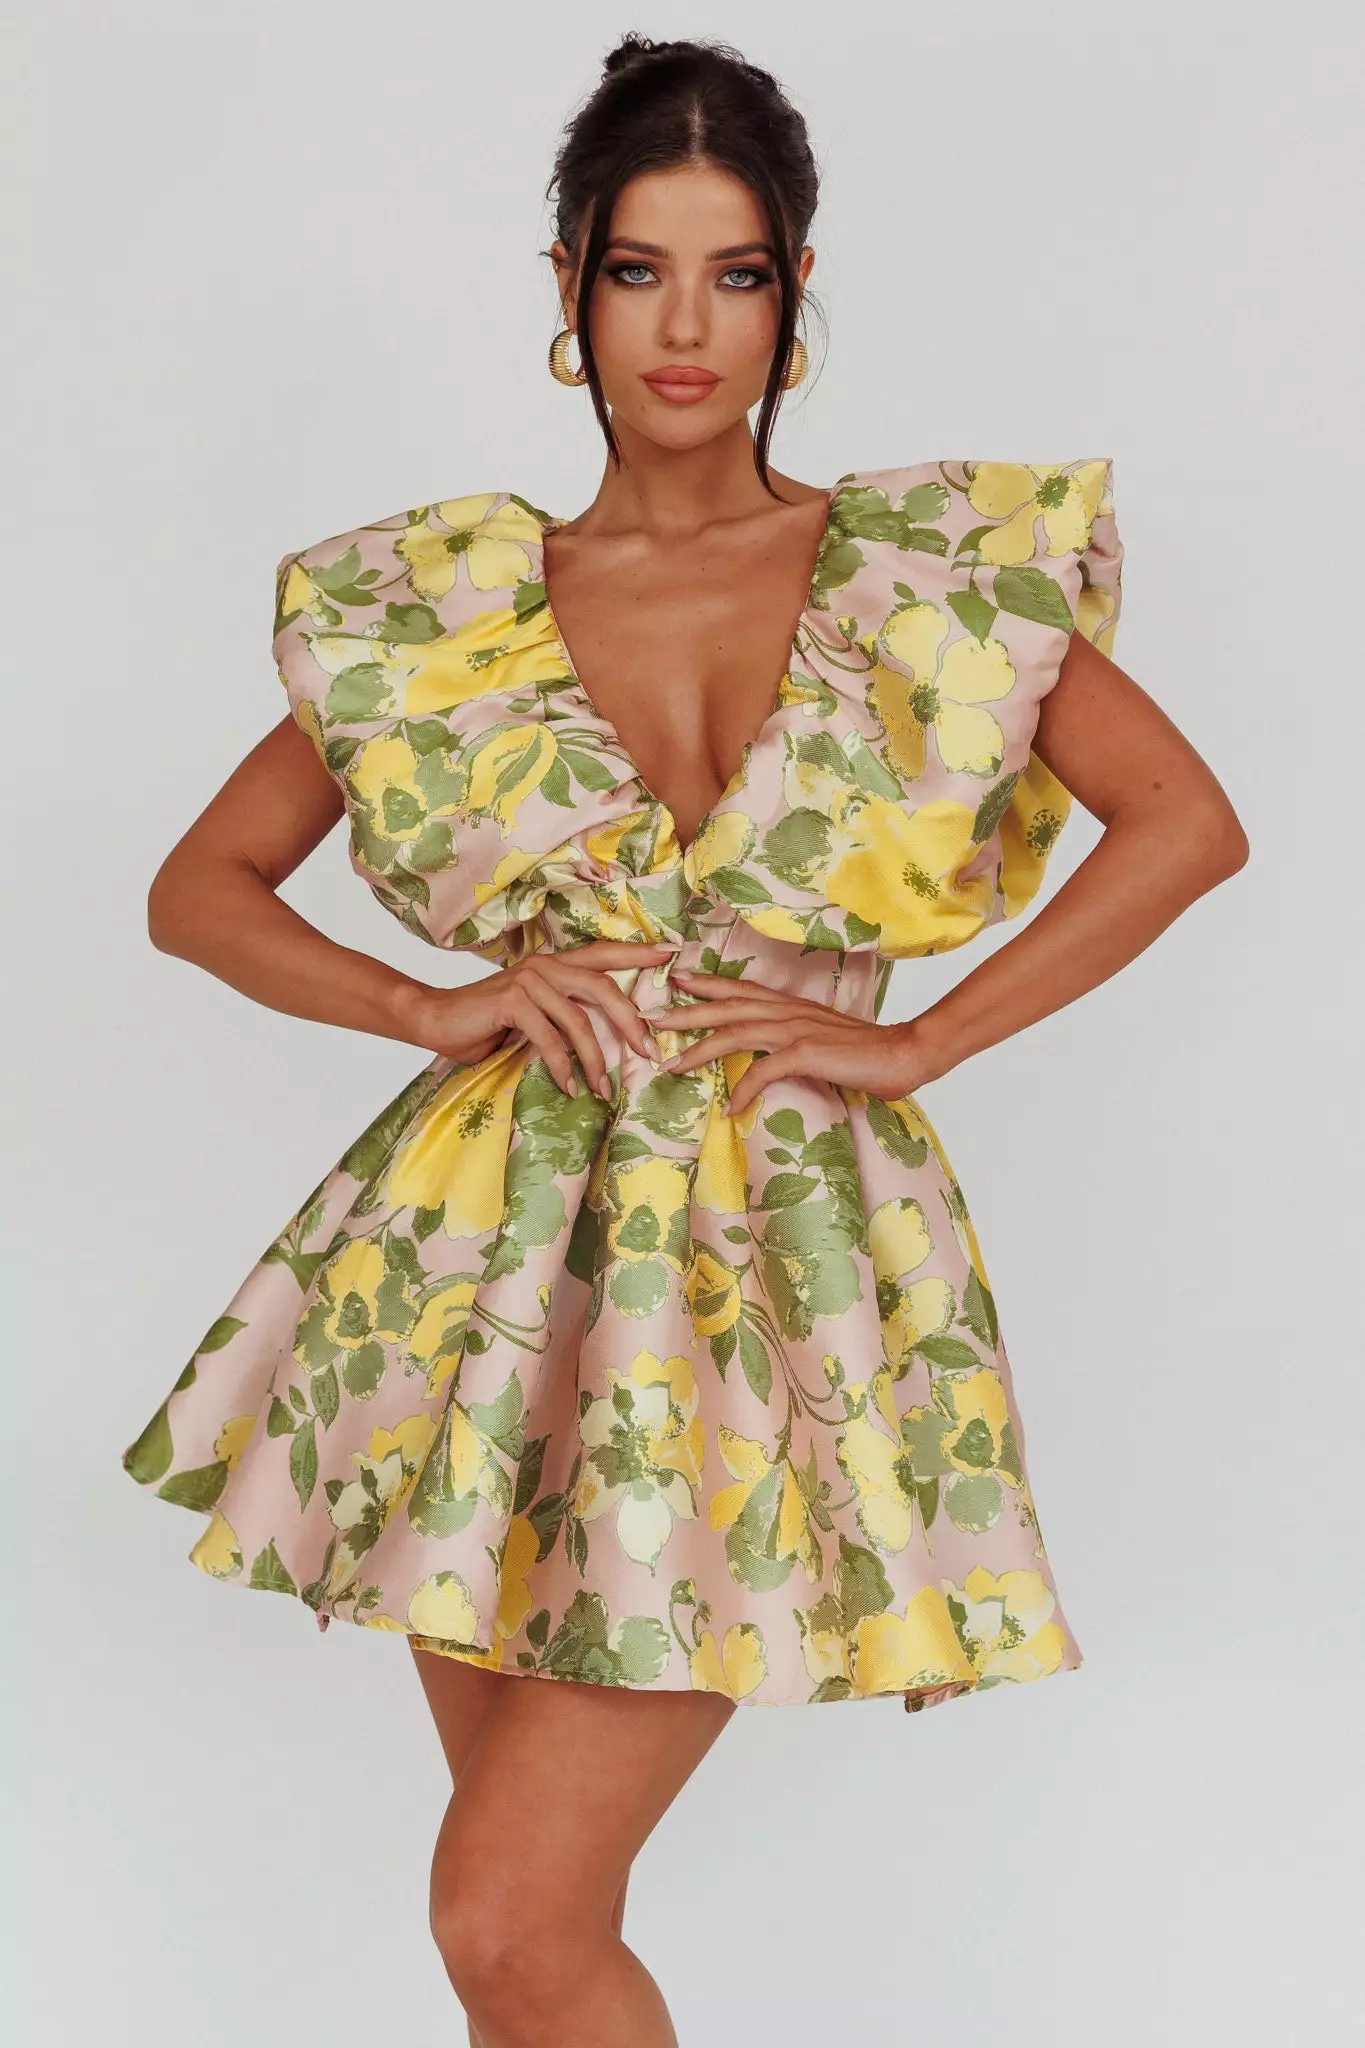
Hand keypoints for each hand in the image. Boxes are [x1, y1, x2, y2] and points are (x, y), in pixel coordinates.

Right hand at [393, 941, 675, 1099]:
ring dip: (595, 1059)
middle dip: (631, 1023)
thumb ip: (565, 1016)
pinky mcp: (512, 1001)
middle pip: (603, 988)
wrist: (437, 1021)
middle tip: (650, 1053)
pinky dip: (563, 1066)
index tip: (671, 955)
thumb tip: (609, 1040)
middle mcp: (546, 966)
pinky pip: (549, 1038)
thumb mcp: (535, 1016)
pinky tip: (569, 1086)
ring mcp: (528, 981)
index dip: (638, 954)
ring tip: (602, 1088)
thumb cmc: (489, 1022)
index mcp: (556, 965)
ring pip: (579, 1020)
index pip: (604, 955)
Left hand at [651, 969, 942, 1118]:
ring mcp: (795, 1030)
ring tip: (672, 1065)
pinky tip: (732, 1106)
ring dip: (699, 1049)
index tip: (676, 980)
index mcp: (791, 1007)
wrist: (906, 1053)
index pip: (741, 989)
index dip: (708, 984)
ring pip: (734, 1032)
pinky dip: (744, 1088)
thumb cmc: (868, 1053)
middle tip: (651, 1019)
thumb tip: (772, 1057)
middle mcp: (788, 1012)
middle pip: (726, 1007)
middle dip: (686, 1012)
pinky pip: (763, 1070)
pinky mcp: (806, 1052)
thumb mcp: (822, 1041)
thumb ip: (794, 1043)